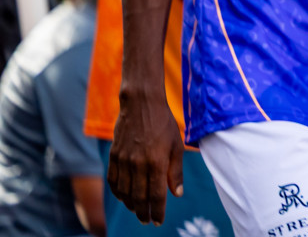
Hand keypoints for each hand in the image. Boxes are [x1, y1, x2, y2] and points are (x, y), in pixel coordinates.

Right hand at [107, 93, 183, 223]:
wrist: (141, 104)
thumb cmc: (164, 123)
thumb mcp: (177, 145)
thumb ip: (176, 171)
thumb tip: (176, 194)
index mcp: (156, 162)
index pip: (156, 195)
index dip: (157, 211)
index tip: (158, 221)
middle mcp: (138, 164)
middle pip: (138, 197)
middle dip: (143, 213)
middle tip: (147, 221)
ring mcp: (123, 161)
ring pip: (124, 192)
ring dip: (130, 205)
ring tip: (138, 210)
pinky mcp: (113, 156)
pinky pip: (113, 181)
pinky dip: (117, 193)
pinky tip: (123, 197)